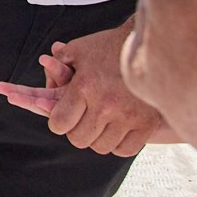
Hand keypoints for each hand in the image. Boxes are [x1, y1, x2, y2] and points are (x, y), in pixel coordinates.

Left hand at [0, 23, 168, 155]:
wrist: (152, 47)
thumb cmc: (110, 46)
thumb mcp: (80, 49)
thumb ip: (59, 61)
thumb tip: (44, 65)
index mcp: (84, 87)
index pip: (59, 123)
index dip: (57, 122)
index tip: (62, 117)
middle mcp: (105, 105)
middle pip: (78, 139)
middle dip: (75, 131)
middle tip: (81, 120)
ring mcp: (128, 117)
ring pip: (101, 146)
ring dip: (96, 138)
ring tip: (99, 123)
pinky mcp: (147, 125)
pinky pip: (124, 150)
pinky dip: (117, 144)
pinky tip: (116, 130)